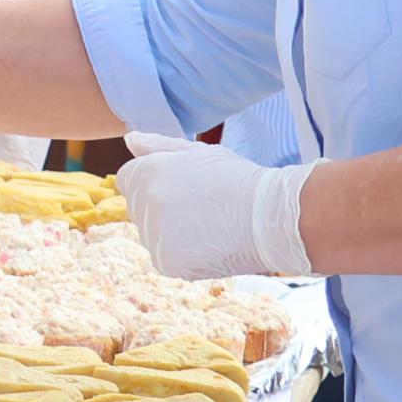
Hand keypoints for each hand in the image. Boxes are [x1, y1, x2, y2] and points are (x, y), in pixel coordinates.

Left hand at [116, 135, 312, 276]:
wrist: (273, 217)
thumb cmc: (238, 180)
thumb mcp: (198, 153)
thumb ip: (158, 146)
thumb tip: (130, 140)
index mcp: (146, 173)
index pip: (129, 180)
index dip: (156, 182)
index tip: (185, 187)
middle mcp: (144, 204)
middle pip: (138, 208)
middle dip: (161, 206)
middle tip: (202, 205)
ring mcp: (154, 235)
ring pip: (150, 234)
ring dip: (170, 232)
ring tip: (208, 224)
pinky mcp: (167, 262)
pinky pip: (164, 257)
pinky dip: (182, 254)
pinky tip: (208, 244)